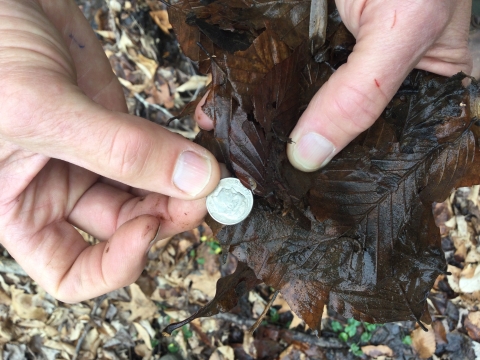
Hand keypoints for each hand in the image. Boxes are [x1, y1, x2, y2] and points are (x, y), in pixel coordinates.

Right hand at [0, 0, 219, 301]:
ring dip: (181, 188)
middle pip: (125, 230)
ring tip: (206, 169)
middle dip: (165, 218)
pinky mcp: (119, 127)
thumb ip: (119, 149)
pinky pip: (159, 153)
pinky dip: (182, 153)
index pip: (73, 272)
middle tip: (200, 194)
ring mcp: (93, 159)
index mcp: (21, 208)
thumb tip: (195, 180)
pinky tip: (199, 145)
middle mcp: (58, 191)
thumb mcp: (39, 108)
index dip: (116, 265)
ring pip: (148, 194)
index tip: (149, 228)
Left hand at [195, 0, 471, 171]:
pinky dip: (249, 90)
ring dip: (262, 124)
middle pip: (333, 131)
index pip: (384, 150)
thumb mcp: (402, 31)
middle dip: (292, 152)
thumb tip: (308, 154)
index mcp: (419, 92)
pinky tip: (223, 108)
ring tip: (230, 150)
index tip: (304, 200)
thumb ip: (360, 94)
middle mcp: (374, 83)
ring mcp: (335, 63)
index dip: (348, 176)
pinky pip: (275, 73)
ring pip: (297, 105)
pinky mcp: (304, 42)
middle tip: (255, 179)